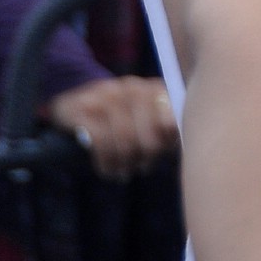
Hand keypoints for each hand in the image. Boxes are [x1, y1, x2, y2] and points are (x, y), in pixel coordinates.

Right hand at [43, 75, 178, 179]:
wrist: (74, 101)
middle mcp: (132, 87)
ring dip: (124, 162)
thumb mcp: (145, 119)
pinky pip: (100, 140)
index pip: (169, 120)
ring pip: (124, 138)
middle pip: (147, 134)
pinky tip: (107, 169)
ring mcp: (106, 95)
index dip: (166, 144)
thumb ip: (165, 129)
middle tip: (141, 167)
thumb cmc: (119, 119)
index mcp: (153, 89)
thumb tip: (187, 148)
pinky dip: (105, 161)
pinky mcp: (83, 107)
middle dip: (145, 157)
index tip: (161, 155)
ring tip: (123, 173)